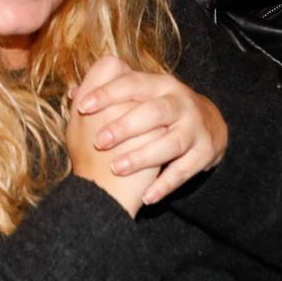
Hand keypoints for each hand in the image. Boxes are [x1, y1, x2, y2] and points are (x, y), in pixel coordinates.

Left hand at [72, 55, 227, 205]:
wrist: (208, 123)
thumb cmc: (160, 108)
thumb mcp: (142, 94)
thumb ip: (109, 92)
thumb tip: (73, 94)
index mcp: (160, 84)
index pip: (132, 83)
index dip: (107, 93)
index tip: (82, 107)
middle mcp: (180, 102)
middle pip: (154, 112)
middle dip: (125, 126)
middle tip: (98, 141)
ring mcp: (195, 127)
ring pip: (171, 142)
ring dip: (143, 157)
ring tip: (117, 169)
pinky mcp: (205, 151)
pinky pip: (185, 170)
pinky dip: (166, 184)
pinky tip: (146, 197)